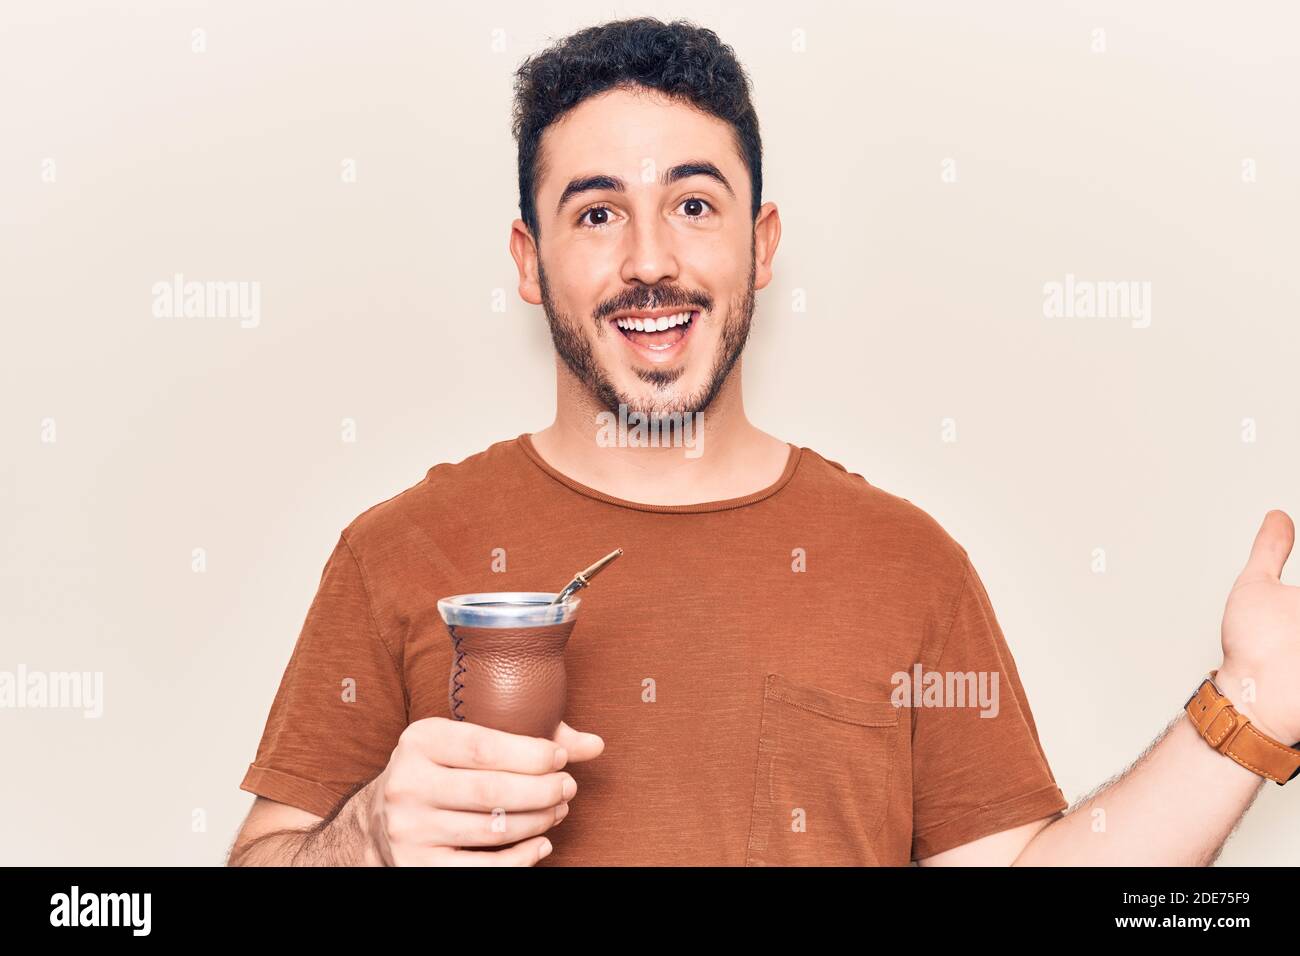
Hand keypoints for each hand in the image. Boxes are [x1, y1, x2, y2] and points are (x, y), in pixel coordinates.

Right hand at [362, 718, 603, 865]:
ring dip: (538, 822)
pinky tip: (541, 844)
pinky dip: (521, 859)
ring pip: (492, 830)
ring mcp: (410, 829)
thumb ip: (529, 736)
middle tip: (568, 788)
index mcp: (419, 740)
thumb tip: (596, 745)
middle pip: (492, 791)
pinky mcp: (417, 866)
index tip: (560, 758)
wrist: (379, 816)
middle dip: (542, 790)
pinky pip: (482, 869)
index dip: (532, 755)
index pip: (486, 748)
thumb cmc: (442, 769)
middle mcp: (407, 783)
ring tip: (558, 810)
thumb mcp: (468, 740)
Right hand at [1217, 510, 1299, 743]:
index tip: (1293, 605)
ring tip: (1290, 640)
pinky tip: (1294, 658)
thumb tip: (1278, 519)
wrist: (1257, 700)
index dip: (1297, 598)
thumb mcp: (1256, 585)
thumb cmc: (1256, 648)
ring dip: (1299, 636)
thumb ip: (1270, 548)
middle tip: (1288, 625)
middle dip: (1297, 617)